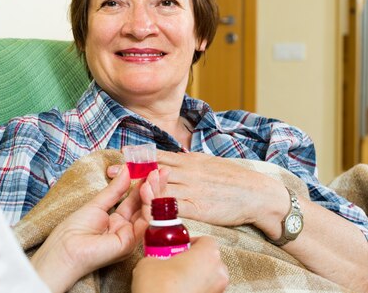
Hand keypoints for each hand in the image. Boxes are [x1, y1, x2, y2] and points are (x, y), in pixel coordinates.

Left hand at [31, 166, 147, 292]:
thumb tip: (127, 170)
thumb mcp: (97, 203)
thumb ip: (115, 189)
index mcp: (118, 221)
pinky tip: (147, 190)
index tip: (152, 169)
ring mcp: (130, 237)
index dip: (145, 185)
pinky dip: (148, 205)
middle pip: (146, 207)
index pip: (137, 200)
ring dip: (153, 193)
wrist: (65, 248)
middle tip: (161, 171)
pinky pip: (145, 222)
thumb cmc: (75, 229)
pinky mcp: (130, 243)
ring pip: (149, 213)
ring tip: (154, 176)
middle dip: (155, 187)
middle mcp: (127, 229)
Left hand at [109, 150, 285, 230]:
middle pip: (154, 171)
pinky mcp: (199, 208)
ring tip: (121, 191)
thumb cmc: (234, 178)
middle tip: (110, 173)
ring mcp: (193, 190)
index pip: (159, 156)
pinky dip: (157, 209)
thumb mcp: (209, 161)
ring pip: (160, 188)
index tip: (122, 155)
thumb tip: (173, 156)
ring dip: (139, 190)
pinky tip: (144, 210)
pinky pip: (173, 209)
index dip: (138, 156)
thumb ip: (189, 159)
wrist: (257, 193)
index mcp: (190, 160)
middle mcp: (188, 173)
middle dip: (131, 172)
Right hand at [132, 236, 228, 292]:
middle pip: (210, 260)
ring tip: (175, 281)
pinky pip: (205, 292)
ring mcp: (218, 291)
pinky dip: (195, 291)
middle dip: (194, 260)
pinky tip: (178, 292)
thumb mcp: (149, 262)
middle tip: (175, 263)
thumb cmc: (160, 288)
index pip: (206, 240)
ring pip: (209, 278)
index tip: (177, 247)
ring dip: (195, 277)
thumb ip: (157, 256)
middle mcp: (218, 273)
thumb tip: (155, 260)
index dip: (191, 242)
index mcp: (208, 254)